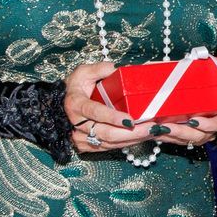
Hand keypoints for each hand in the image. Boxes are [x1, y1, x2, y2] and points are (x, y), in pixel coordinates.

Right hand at [63, 63, 216, 155]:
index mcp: (76, 104)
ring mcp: (81, 137)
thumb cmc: (77, 86)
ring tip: (152, 132)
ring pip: (109, 143)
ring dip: (132, 139)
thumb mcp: (84, 72)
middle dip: (130, 133)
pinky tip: (142, 137)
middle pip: (105, 133)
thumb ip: (102, 69)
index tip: (131, 119)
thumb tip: (123, 68)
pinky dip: (127, 143)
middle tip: (151, 128)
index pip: (95, 112)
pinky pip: (109, 147)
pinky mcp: (87, 146)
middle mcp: (77, 123)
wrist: (64, 104)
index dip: (113, 117)